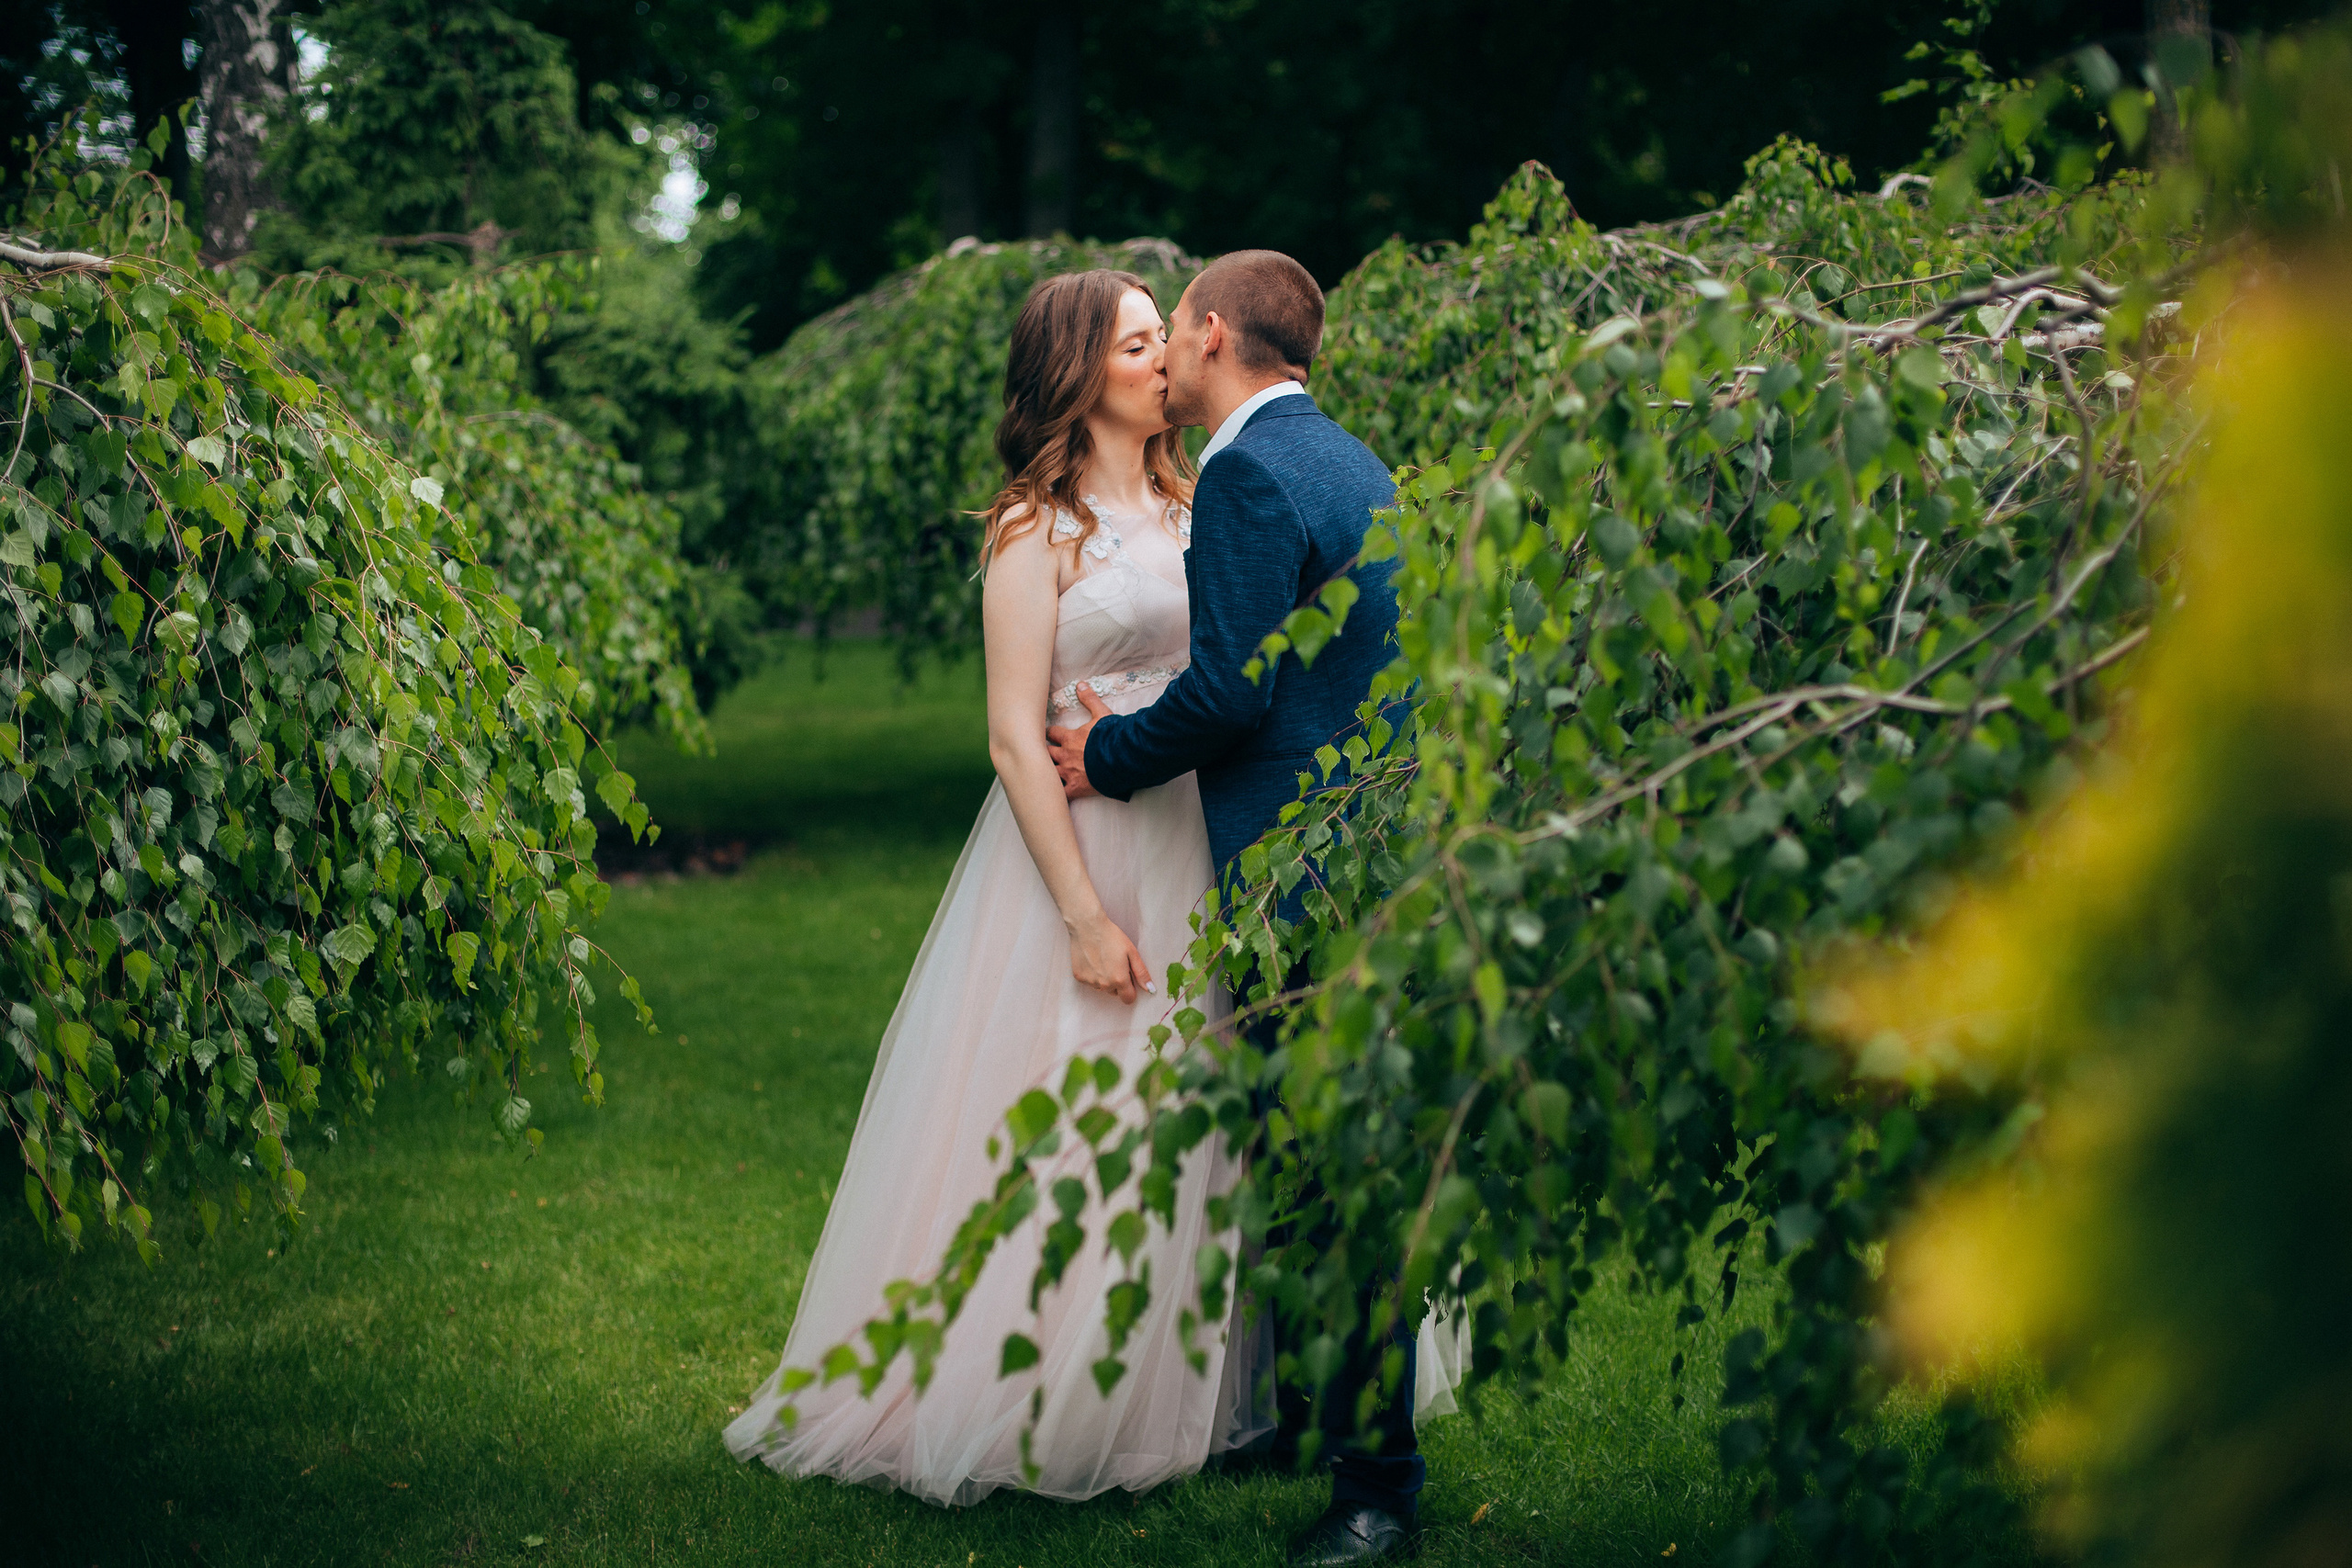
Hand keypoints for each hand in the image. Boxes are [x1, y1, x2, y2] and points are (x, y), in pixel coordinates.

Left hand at [1046, 685, 1109, 799]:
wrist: (1123, 758)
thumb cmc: (1113, 737)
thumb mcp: (1102, 714)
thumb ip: (1089, 699)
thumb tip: (1080, 684)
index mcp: (1070, 738)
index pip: (1052, 734)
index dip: (1049, 734)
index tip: (1048, 734)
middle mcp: (1065, 756)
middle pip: (1046, 753)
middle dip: (1044, 752)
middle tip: (1041, 753)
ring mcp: (1069, 773)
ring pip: (1049, 773)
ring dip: (1047, 772)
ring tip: (1043, 773)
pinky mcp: (1076, 788)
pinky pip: (1061, 793)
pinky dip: (1057, 794)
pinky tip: (1053, 795)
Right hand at [1069, 909, 1154, 1003]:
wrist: (1088, 926)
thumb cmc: (1112, 937)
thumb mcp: (1131, 952)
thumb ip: (1141, 973)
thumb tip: (1150, 990)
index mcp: (1119, 980)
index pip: (1128, 999)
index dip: (1131, 990)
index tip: (1129, 978)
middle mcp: (1104, 985)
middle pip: (1115, 993)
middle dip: (1117, 983)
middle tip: (1115, 964)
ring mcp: (1090, 982)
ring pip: (1102, 987)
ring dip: (1104, 979)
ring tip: (1103, 960)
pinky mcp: (1079, 977)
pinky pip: (1090, 981)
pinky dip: (1093, 974)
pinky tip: (1093, 959)